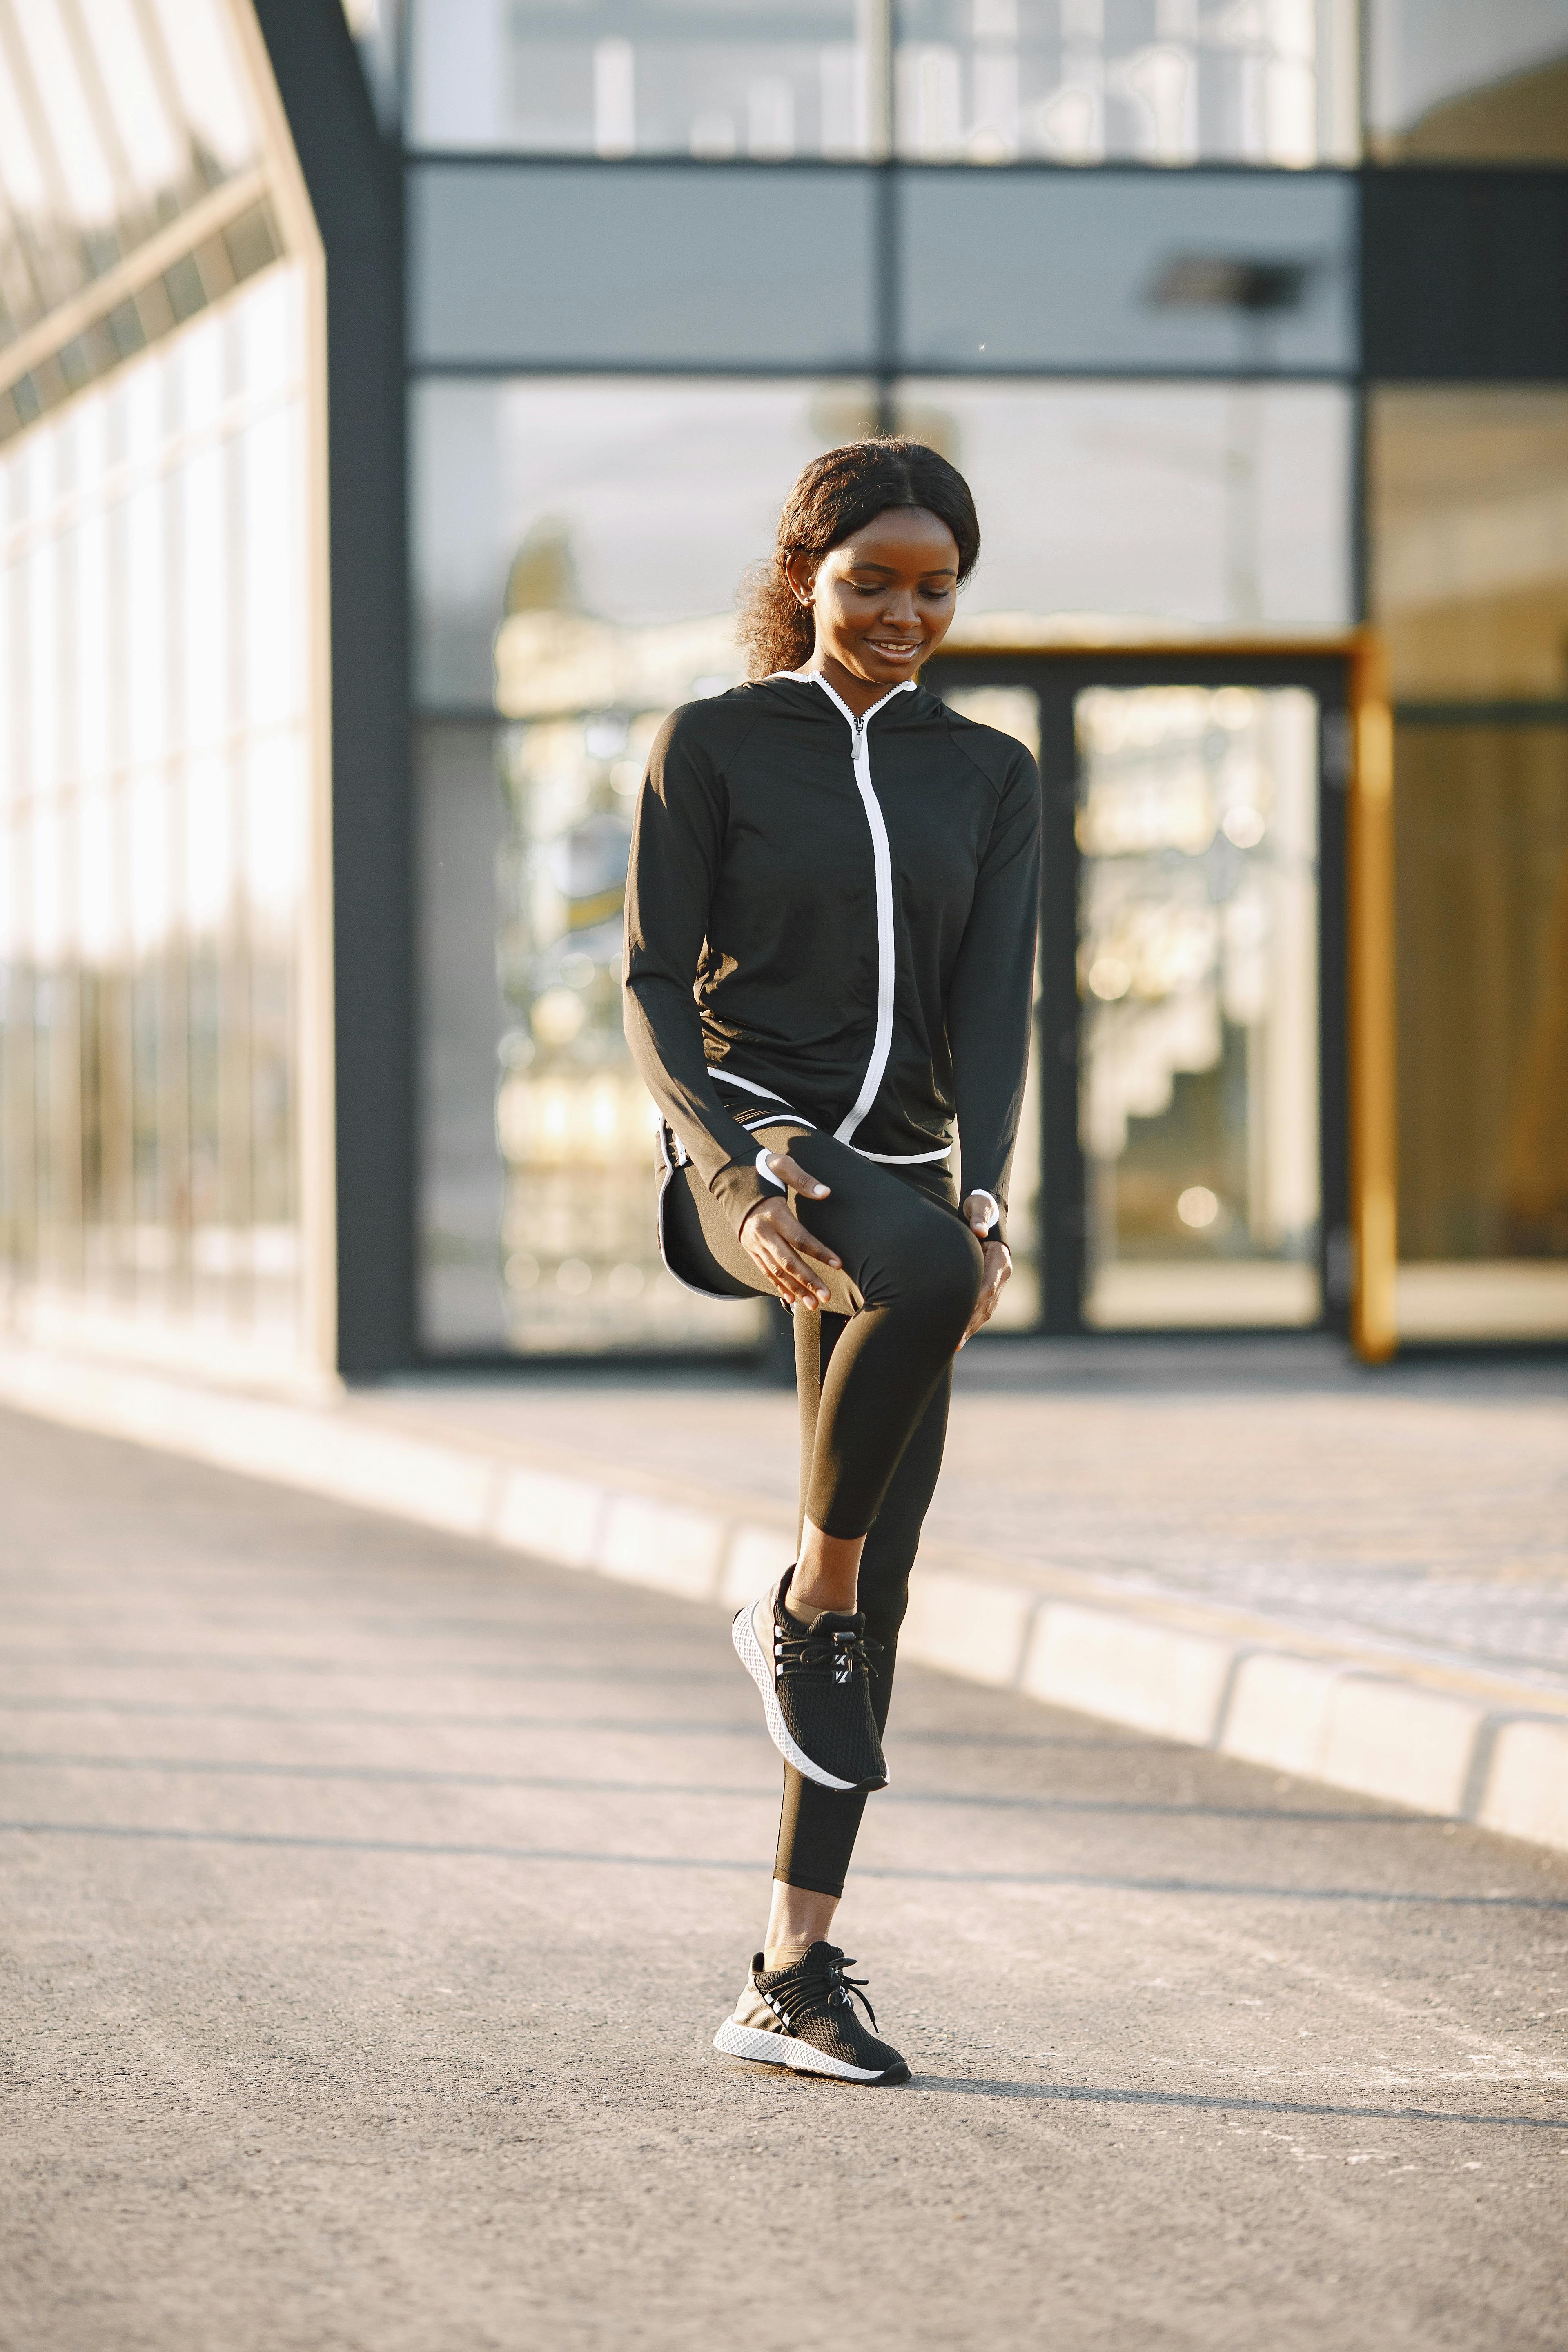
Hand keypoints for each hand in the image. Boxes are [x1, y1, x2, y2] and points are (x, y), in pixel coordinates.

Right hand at [738, 1153, 840, 1310]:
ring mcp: (754, 1242)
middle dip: (808, 1280)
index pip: (800, 1237)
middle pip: (788, 1261)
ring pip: (777, 1270)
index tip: (838, 1264)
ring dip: (795, 1289)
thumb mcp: (781, 1166)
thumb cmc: (760, 1169)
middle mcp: (763, 1231)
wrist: (728, 1176)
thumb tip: (826, 1192)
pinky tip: (790, 1298)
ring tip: (813, 1305)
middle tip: (826, 1296)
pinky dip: (778, 1285)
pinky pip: (765, 1270)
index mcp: (774, 1213)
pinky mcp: (749, 1247)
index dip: (820, 1252)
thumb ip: (804, 1180)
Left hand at [959, 1192, 1009, 1346]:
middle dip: (970, 1324)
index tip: (962, 1318)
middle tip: (955, 1343)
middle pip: (987, 1304)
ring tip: (954, 1346)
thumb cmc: (979, 1208)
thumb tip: (980, 1231)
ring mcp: (997, 1282)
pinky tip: (956, 1335)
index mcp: (1001, 1259)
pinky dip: (969, 1322)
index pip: (989, 1286)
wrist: (986, 1211)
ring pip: (984, 1311)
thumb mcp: (979, 1207)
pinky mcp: (988, 1286)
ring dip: (969, 1328)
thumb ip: (979, 1217)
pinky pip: (979, 1308)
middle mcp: (1002, 1274)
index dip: (976, 1303)